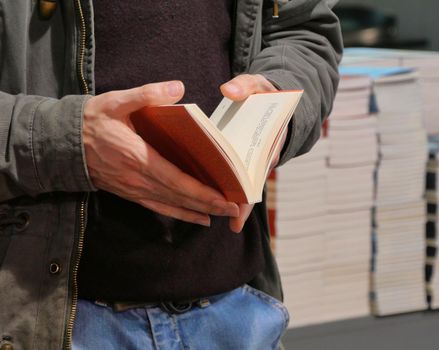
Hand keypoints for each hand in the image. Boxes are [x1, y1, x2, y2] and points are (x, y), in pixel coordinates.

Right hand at [83, 81, 238, 225]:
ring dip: (198, 212)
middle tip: (235, 209)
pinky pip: (159, 208)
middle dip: (209, 204)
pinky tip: (197, 219)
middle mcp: (139, 179)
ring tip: (223, 215)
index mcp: (139, 157)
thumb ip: (147, 94)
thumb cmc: (93, 121)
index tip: (225, 198)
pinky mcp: (131, 194)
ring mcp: (135, 190)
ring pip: (171, 205)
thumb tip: (178, 88)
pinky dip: (180, 215)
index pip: (177, 180)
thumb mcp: (116, 101)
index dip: (202, 192)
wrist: (64, 145)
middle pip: (180, 197)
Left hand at [220, 74, 285, 232]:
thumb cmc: (264, 93)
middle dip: (243, 204)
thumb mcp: (257, 85)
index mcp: (269, 141)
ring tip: (223, 220)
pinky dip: (225, 184)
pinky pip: (234, 173)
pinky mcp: (242, 157)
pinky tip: (211, 197)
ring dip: (233, 198)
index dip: (251, 187)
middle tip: (233, 225)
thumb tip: (228, 90)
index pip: (260, 168)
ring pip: (243, 182)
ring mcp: (252, 158)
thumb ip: (244, 85)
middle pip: (252, 182)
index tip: (243, 204)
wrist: (273, 98)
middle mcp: (262, 155)